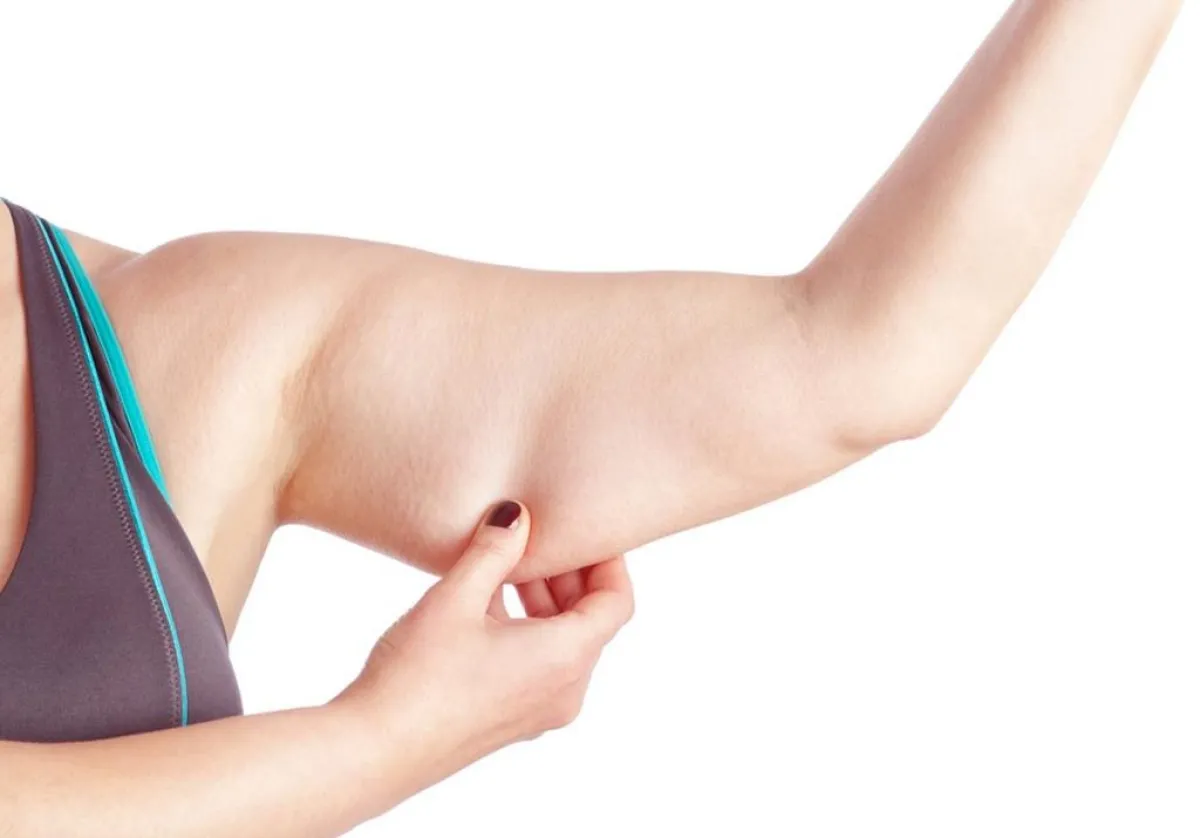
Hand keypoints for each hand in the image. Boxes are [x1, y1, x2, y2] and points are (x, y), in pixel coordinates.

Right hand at [336, 500, 633, 780]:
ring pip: (562, 643)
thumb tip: (517, 516)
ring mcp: (539, 712)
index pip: (616, 601)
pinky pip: (538, 665)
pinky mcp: (511, 720)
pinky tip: (484, 603)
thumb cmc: (418, 677)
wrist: (375, 750)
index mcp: (566, 659)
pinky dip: (526, 629)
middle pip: (589, 621)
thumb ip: (494, 550)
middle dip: (568, 576)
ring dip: (542, 601)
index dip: (608, 561)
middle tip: (537, 537)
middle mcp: (565, 691)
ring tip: (505, 564)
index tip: (585, 531)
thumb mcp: (456, 598)